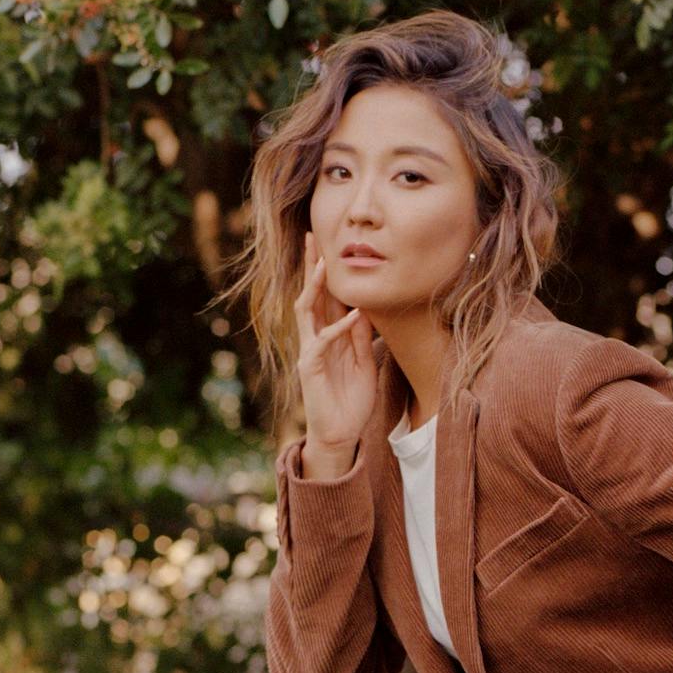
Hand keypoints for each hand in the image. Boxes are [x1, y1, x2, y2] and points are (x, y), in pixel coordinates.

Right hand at [296, 231, 375, 451]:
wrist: (340, 435)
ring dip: (315, 287)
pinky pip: (323, 341)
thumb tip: (365, 310)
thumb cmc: (351, 403)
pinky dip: (340, 328)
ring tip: (323, 263)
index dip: (326, 274)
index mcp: (327, 337)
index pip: (325, 299)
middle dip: (311, 267)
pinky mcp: (310, 368)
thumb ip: (362, 339)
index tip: (330, 247)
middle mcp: (314, 339)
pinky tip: (354, 315)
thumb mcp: (364, 365)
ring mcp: (309, 352)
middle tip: (312, 237)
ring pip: (307, 311)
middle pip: (310, 295)